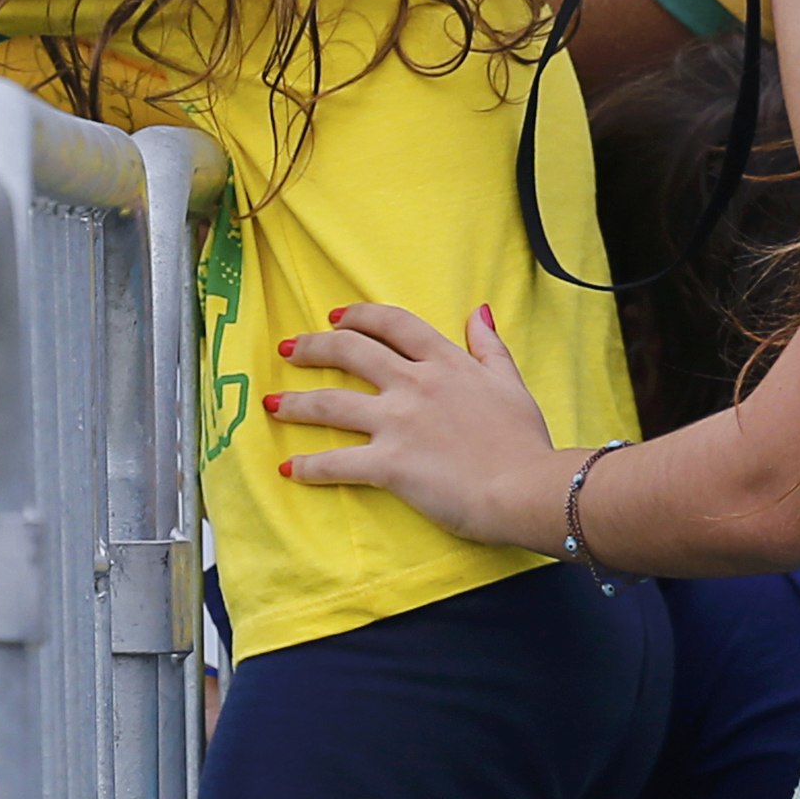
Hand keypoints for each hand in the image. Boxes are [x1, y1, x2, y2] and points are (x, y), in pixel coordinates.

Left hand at [274, 303, 561, 546]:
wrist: (528, 487)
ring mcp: (398, 422)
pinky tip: (289, 468)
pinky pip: (337, 462)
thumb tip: (478, 310)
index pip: (392, 325)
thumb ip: (489, 347)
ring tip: (272, 405)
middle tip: (287, 349)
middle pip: (350, 352)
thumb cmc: (525, 442)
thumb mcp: (511, 383)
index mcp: (444, 362)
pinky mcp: (389, 464)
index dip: (359, 316)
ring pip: (331, 404)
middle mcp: (414, 384)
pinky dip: (310, 465)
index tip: (336, 316)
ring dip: (295, 404)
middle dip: (313, 348)